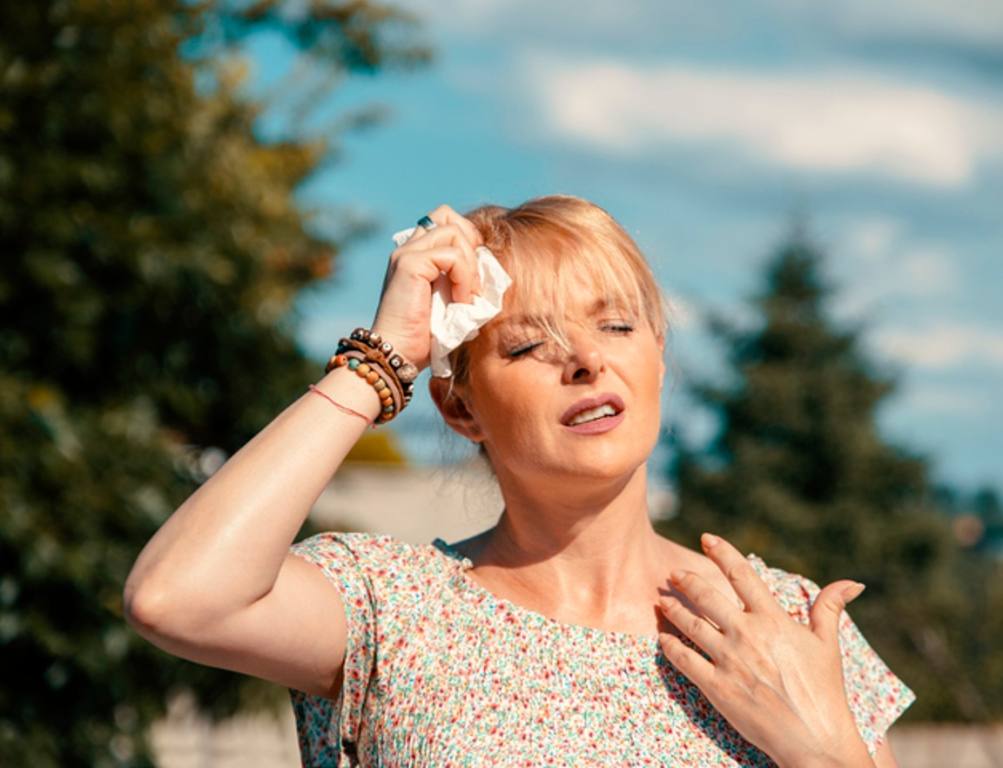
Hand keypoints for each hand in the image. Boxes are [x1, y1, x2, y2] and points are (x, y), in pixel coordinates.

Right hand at [370, 204, 484, 371]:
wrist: (398, 354)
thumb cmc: (425, 337)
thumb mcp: (450, 302)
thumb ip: (462, 280)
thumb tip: (491, 269)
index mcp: (415, 255)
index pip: (445, 222)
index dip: (467, 241)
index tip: (473, 276)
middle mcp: (407, 248)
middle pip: (446, 214)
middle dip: (470, 242)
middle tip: (472, 278)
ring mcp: (406, 253)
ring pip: (453, 231)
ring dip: (470, 264)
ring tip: (466, 295)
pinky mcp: (409, 264)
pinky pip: (452, 254)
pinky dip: (464, 277)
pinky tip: (460, 301)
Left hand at [657, 533, 872, 767]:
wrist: (816, 740)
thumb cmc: (825, 692)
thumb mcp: (828, 645)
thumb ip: (830, 608)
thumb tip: (852, 582)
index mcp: (773, 620)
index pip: (743, 576)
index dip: (722, 553)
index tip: (707, 538)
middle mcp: (747, 635)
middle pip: (707, 597)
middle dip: (686, 582)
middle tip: (673, 574)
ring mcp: (730, 661)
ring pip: (691, 626)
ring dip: (673, 610)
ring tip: (662, 601)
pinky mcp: (717, 687)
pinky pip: (685, 661)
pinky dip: (671, 647)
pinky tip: (664, 639)